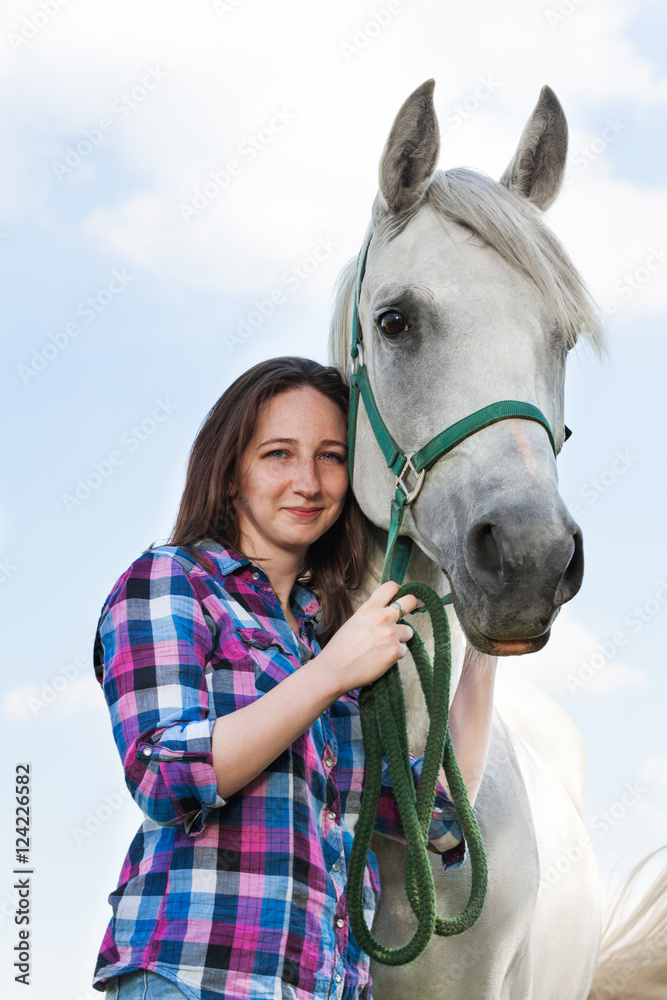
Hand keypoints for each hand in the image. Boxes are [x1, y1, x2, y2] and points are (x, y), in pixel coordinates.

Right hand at [315, 581, 419, 695]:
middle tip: (409, 611)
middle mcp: (382, 618)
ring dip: (401, 638)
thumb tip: (384, 616)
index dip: (397, 591)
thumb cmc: (339, 649)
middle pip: (410, 601)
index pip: (390, 587)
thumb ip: (370, 617)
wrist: (335, 670)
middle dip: (411, 605)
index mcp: (369, 609)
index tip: (397, 597)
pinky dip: (395, 656)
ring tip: (385, 646)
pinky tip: (381, 659)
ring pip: (409, 631)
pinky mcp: (395, 651)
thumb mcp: (353, 623)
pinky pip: (403, 650)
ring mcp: (390, 634)